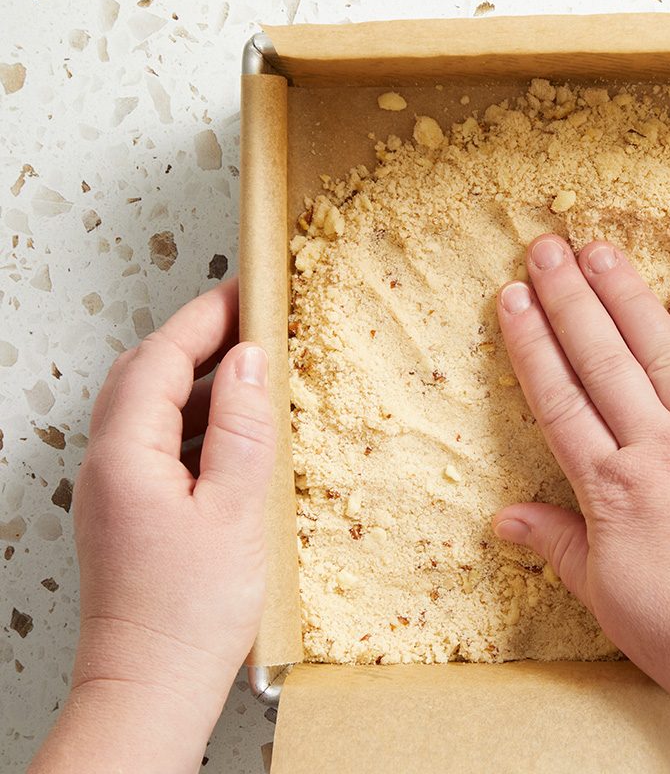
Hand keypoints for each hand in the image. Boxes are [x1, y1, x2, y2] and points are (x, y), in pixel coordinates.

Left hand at [31, 279, 275, 772]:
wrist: (149, 688)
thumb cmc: (190, 612)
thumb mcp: (236, 510)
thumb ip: (245, 428)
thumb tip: (251, 361)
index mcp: (124, 455)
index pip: (160, 358)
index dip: (205, 318)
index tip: (247, 290)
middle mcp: (106, 466)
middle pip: (144, 376)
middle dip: (197, 341)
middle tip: (252, 322)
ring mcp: (112, 492)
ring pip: (150, 411)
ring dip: (199, 384)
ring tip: (255, 378)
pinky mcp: (128, 516)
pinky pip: (158, 447)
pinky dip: (196, 425)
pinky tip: (237, 441)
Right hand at [492, 235, 669, 771]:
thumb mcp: (609, 599)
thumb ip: (559, 545)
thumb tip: (503, 516)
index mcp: (612, 490)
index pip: (560, 401)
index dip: (533, 345)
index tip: (513, 298)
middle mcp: (660, 450)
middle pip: (604, 361)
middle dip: (570, 300)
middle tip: (547, 246)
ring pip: (664, 353)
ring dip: (629, 298)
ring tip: (601, 252)